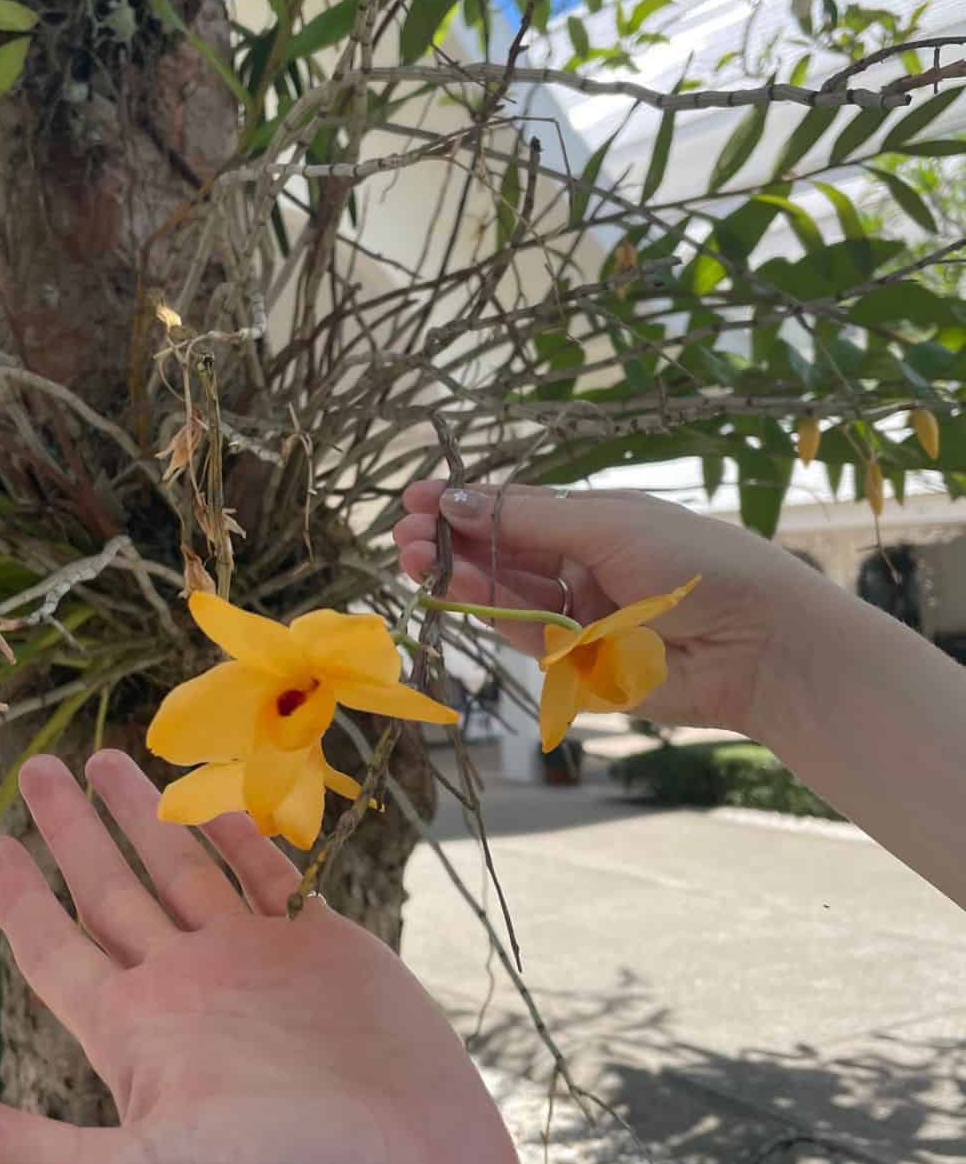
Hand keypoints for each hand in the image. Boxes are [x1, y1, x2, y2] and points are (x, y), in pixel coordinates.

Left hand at [0, 750, 529, 1163]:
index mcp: (135, 1039)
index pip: (57, 950)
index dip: (20, 898)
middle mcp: (188, 992)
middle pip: (112, 890)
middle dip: (74, 829)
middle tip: (37, 767)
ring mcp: (259, 967)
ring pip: (186, 869)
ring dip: (148, 814)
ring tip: (109, 759)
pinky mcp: (329, 951)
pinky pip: (271, 874)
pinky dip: (241, 832)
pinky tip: (213, 798)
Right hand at [394, 480, 816, 734]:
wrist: (759, 642)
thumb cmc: (696, 562)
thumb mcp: (608, 524)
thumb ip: (527, 519)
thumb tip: (455, 499)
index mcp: (598, 523)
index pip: (518, 510)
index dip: (466, 503)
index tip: (415, 498)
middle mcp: (585, 567)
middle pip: (504, 554)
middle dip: (453, 541)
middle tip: (403, 535)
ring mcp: (582, 617)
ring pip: (506, 595)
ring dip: (461, 574)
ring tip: (416, 557)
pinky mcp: (582, 666)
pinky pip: (526, 635)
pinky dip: (490, 610)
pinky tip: (457, 584)